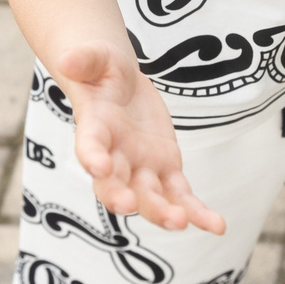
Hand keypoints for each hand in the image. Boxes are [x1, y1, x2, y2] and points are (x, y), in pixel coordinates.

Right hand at [49, 42, 226, 234]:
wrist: (117, 80)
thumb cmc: (101, 68)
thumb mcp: (95, 57)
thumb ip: (84, 60)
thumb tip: (67, 60)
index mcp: (93, 129)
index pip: (89, 146)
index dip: (92, 157)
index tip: (98, 166)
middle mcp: (114, 157)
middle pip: (115, 184)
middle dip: (121, 196)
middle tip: (130, 205)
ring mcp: (140, 167)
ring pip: (150, 197)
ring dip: (162, 212)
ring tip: (180, 222)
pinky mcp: (165, 169)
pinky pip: (181, 195)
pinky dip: (197, 212)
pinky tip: (217, 226)